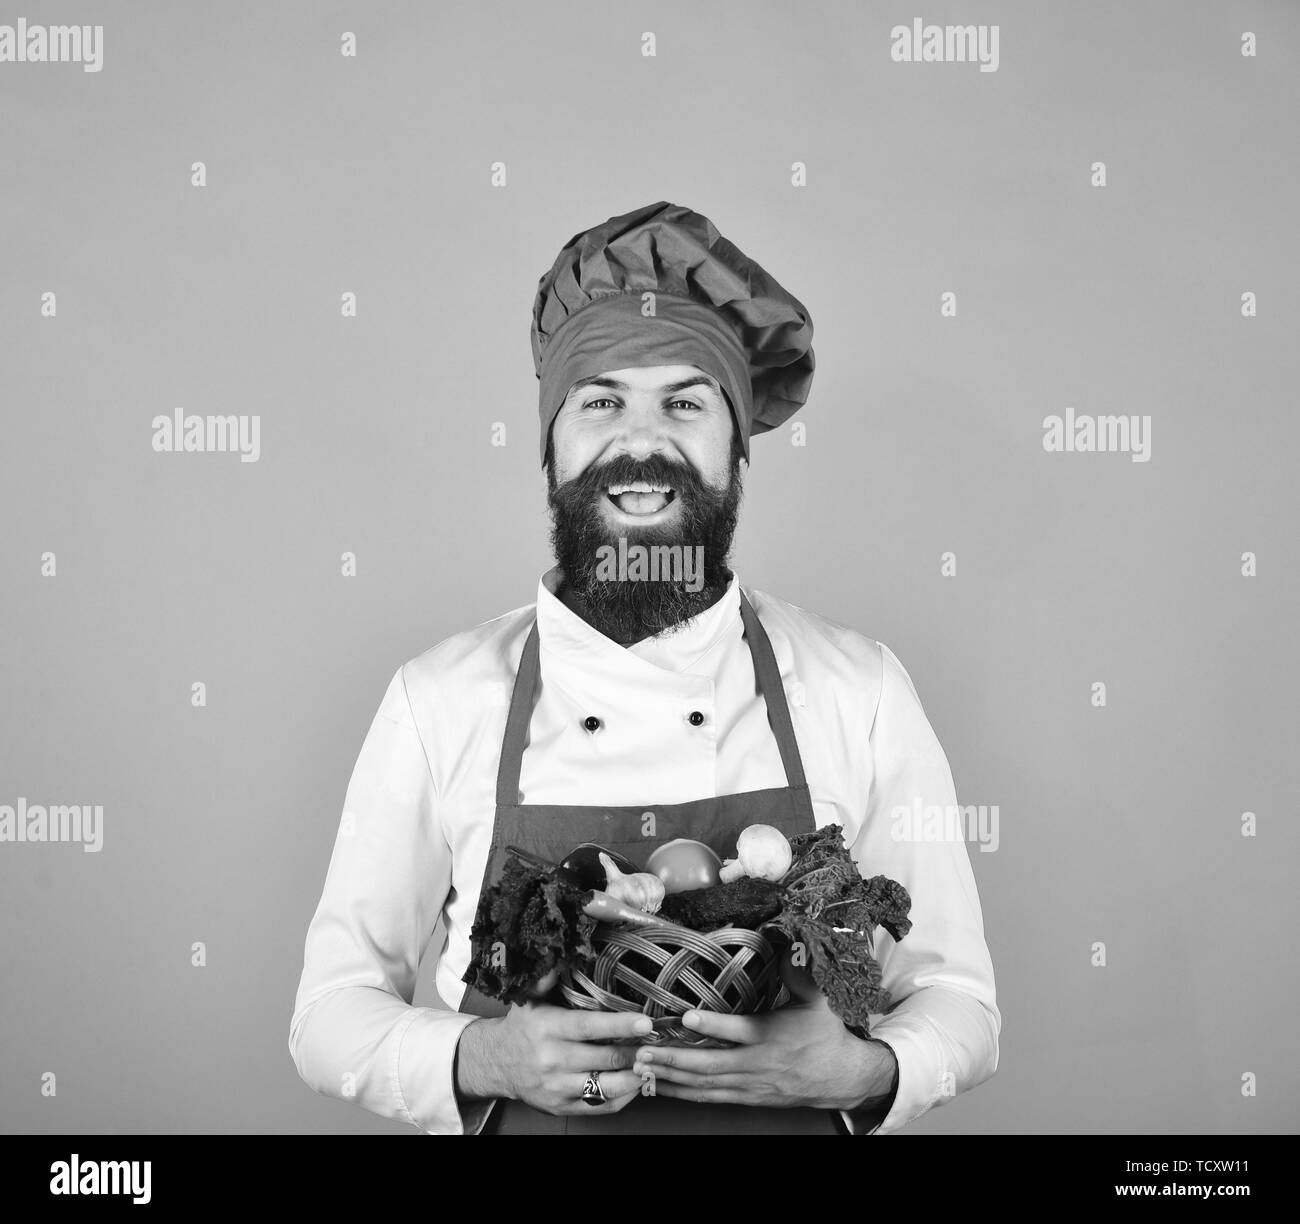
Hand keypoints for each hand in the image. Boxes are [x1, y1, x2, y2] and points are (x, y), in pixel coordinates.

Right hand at [455, 997, 652, 1116]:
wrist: (494, 1064)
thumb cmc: (521, 1028)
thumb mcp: (528, 998)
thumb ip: (547, 978)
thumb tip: (560, 952)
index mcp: (548, 1029)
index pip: (589, 1027)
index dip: (620, 1025)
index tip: (646, 1022)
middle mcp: (553, 1060)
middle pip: (606, 1058)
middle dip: (638, 1051)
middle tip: (661, 1042)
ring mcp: (559, 1087)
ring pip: (608, 1086)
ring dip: (636, 1075)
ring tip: (654, 1062)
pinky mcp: (563, 1107)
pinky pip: (602, 1106)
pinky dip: (625, 1096)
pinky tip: (637, 1081)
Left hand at [632, 993, 897, 1110]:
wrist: (843, 1078)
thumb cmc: (828, 1034)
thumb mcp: (821, 1000)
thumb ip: (799, 972)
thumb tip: (787, 942)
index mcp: (772, 1036)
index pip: (739, 1031)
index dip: (712, 1026)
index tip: (686, 1018)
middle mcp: (757, 1063)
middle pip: (711, 1064)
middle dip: (675, 1058)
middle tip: (644, 1050)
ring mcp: (751, 1084)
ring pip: (706, 1084)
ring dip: (672, 1077)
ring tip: (642, 1068)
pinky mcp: (748, 1096)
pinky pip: (712, 1097)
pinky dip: (685, 1093)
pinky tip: (663, 1087)